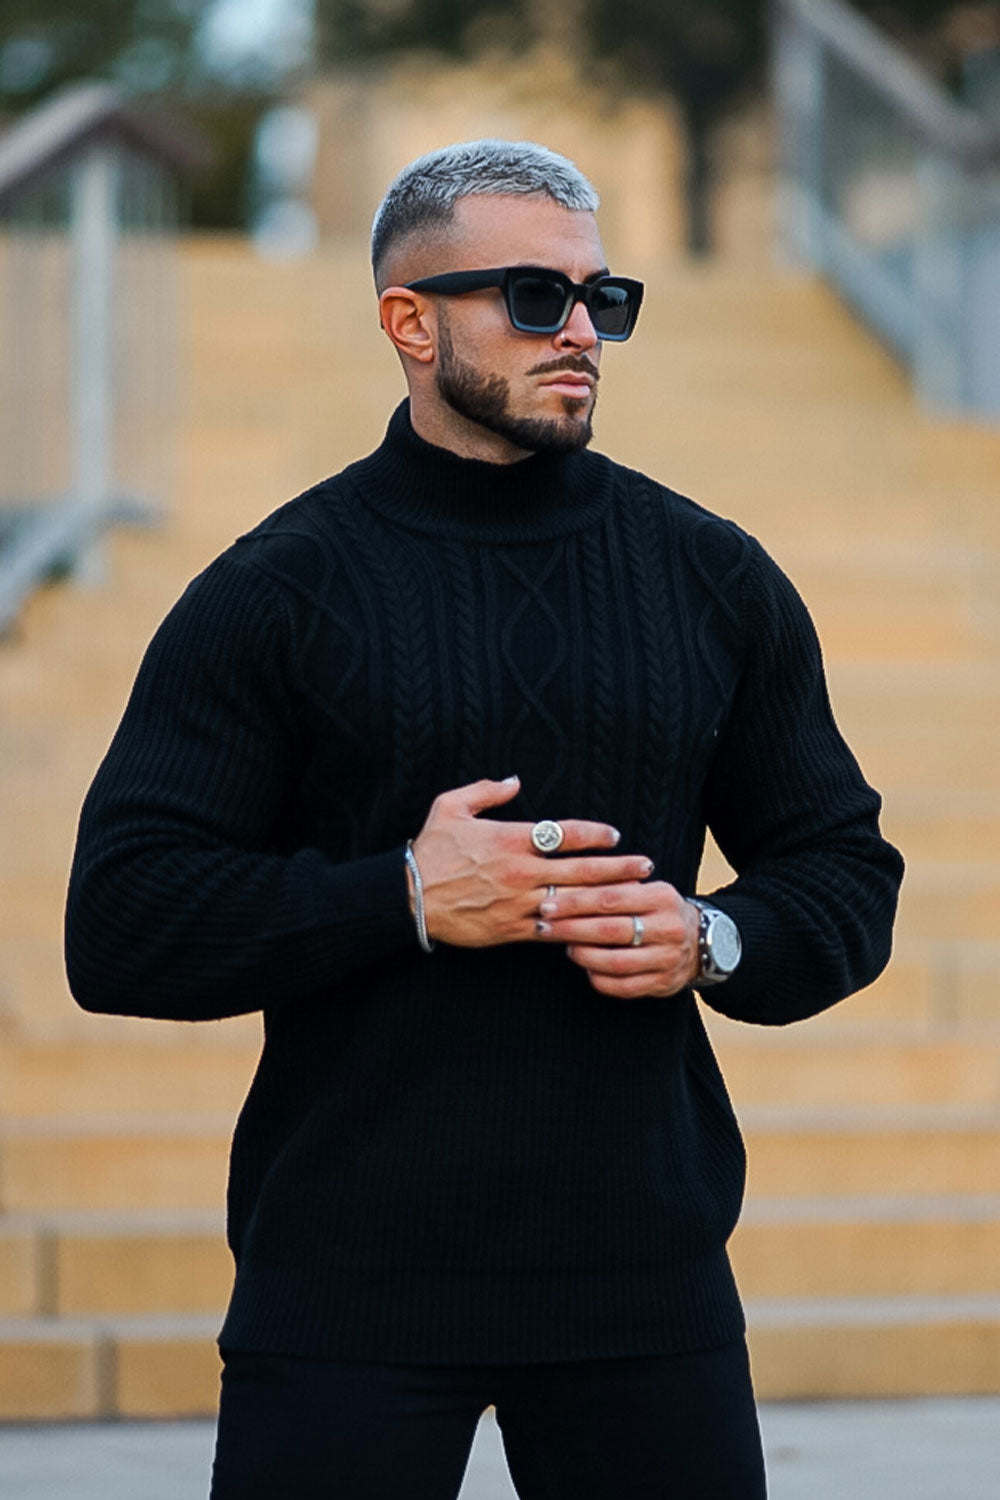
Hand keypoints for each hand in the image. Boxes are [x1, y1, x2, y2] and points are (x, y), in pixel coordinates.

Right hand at [410, 776, 652, 948]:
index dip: (594, 833)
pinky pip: (552, 931)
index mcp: (509, 839)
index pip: (563, 833)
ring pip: (573, 903)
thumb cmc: (429, 850)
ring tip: (634, 900)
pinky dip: (577, 929)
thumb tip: (514, 780)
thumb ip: (486, 791)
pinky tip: (598, 929)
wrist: (409, 898)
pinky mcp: (512, 930)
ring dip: (606, 901)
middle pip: (580, 869)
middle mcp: (520, 872)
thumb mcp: (450, 807)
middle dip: (618, 868)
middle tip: (646, 866)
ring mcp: (518, 903)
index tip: (615, 835)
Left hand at [536, 880, 699, 999]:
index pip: (610, 899)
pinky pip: (622, 987)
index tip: (547, 905)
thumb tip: (563, 886)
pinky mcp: (662, 984)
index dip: (574, 903)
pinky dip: (598, 978)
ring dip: (582, 955)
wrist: (701, 942)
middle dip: (570, 929)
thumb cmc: (658, 911)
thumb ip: (612, 887)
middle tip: (544, 927)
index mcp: (662, 898)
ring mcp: (667, 959)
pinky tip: (585, 967)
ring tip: (566, 946)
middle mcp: (668, 929)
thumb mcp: (646, 890)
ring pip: (614, 962)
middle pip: (609, 931)